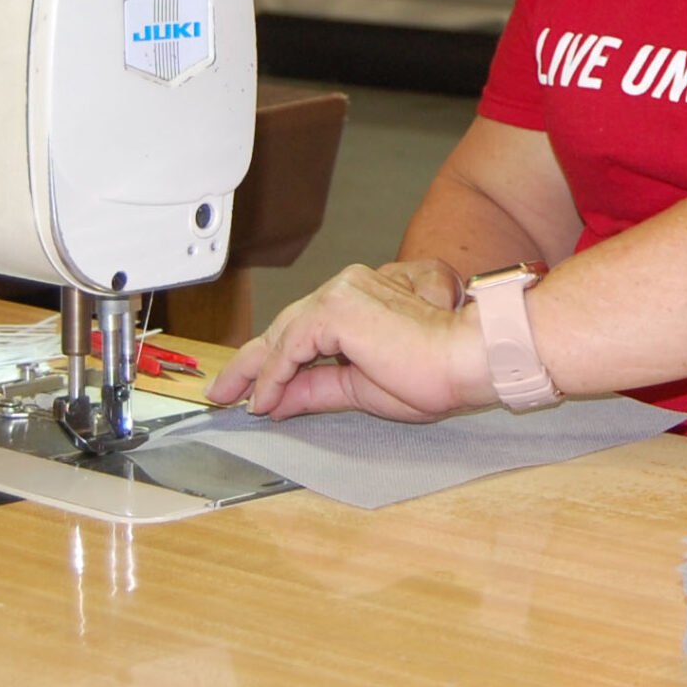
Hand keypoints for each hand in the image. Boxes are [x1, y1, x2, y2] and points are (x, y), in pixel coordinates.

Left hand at [211, 263, 492, 422]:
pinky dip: (274, 375)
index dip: (270, 360)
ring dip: (257, 370)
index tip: (247, 389)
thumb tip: (277, 398)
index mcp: (360, 300)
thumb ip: (318, 387)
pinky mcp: (337, 309)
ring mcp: (342, 292)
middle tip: (221, 391)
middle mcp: (349, 287)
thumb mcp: (361, 387)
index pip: (302, 330)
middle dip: (251, 362)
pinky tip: (264, 399)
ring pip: (284, 333)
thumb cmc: (434, 371)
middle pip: (285, 327)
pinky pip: (291, 346)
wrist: (465, 359)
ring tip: (233, 398)